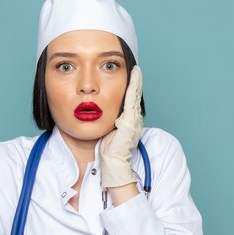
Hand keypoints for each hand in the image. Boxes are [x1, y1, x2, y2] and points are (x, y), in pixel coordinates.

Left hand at [99, 65, 143, 187]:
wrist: (113, 165)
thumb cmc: (108, 153)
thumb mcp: (108, 134)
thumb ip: (108, 124)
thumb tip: (98, 118)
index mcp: (128, 123)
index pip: (129, 102)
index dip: (130, 89)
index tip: (129, 77)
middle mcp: (133, 120)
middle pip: (134, 97)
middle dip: (135, 82)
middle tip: (134, 69)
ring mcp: (134, 120)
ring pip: (134, 96)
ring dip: (135, 82)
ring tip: (135, 70)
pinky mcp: (131, 120)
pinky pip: (132, 99)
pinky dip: (134, 87)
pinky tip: (133, 76)